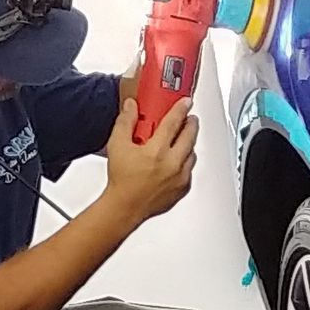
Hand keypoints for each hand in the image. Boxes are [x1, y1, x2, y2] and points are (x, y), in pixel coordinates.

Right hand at [104, 97, 198, 222]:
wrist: (125, 207)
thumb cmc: (121, 180)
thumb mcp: (118, 146)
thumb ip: (125, 123)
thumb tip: (131, 107)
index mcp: (157, 151)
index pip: (174, 122)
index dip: (180, 109)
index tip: (185, 102)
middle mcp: (172, 163)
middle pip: (190, 136)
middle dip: (190, 124)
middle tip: (188, 118)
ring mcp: (180, 177)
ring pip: (192, 153)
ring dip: (188, 143)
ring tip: (181, 139)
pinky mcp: (183, 188)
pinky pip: (190, 170)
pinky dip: (186, 162)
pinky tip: (177, 160)